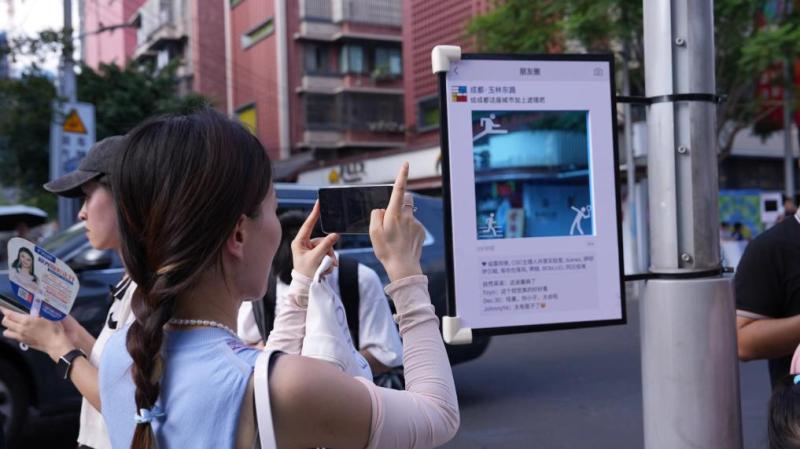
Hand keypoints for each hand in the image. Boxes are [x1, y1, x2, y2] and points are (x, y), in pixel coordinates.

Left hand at [1, 307, 74, 361]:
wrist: (56, 343)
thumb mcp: (48, 317)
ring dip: (9, 327)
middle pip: (5, 322)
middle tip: (11, 315)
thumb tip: (34, 310)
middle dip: (7, 317)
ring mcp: (21, 337)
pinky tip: (20, 331)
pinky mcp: (23, 342)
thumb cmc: (54, 330)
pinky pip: (13, 337)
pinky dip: (14, 333)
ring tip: (14, 324)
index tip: (2, 307)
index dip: (5, 310)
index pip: (10, 315)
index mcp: (27, 321)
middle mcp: (21, 329)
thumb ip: (39, 313)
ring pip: (6, 332)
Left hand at [292, 201, 339, 277]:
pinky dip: (329, 262)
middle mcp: (305, 244)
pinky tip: (326, 270)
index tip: (318, 202)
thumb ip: (326, 245)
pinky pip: (328, 254)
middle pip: (323, 240)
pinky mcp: (317, 256)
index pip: (308, 225)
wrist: (306, 288)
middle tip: (328, 262)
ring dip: (329, 258)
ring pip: (327, 248)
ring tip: (326, 269)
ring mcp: (311, 250)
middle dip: (328, 251)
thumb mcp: (316, 258)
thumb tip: (335, 235)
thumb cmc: (306, 273)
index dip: (314, 213)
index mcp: (299, 242)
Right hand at [369, 162, 424, 281]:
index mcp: (394, 214)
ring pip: (409, 214)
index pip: (398, 190)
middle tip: (392, 216)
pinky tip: (403, 241)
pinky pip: (413, 224)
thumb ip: (376, 216)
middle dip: (400, 201)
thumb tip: (381, 209)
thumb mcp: (373, 232)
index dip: (402, 176)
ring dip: (403, 220)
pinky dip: (408, 229)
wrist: (403, 266)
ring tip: (396, 237)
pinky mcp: (421, 231)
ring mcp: (416, 223)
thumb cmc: (386, 250)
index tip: (405, 164)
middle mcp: (407, 216)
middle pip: (406, 200)